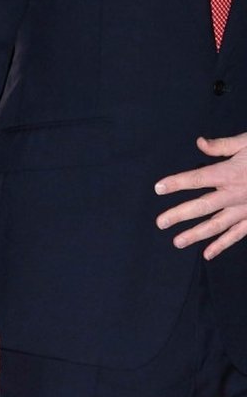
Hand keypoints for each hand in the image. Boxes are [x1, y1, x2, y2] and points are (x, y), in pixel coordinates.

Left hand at [155, 134, 246, 258]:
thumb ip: (223, 145)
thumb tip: (200, 143)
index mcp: (230, 173)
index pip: (197, 178)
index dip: (176, 183)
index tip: (158, 188)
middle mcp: (235, 194)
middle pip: (202, 206)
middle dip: (179, 214)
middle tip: (160, 223)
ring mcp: (245, 209)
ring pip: (216, 225)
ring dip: (196, 234)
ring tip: (177, 242)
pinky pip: (237, 234)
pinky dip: (222, 245)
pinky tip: (207, 253)